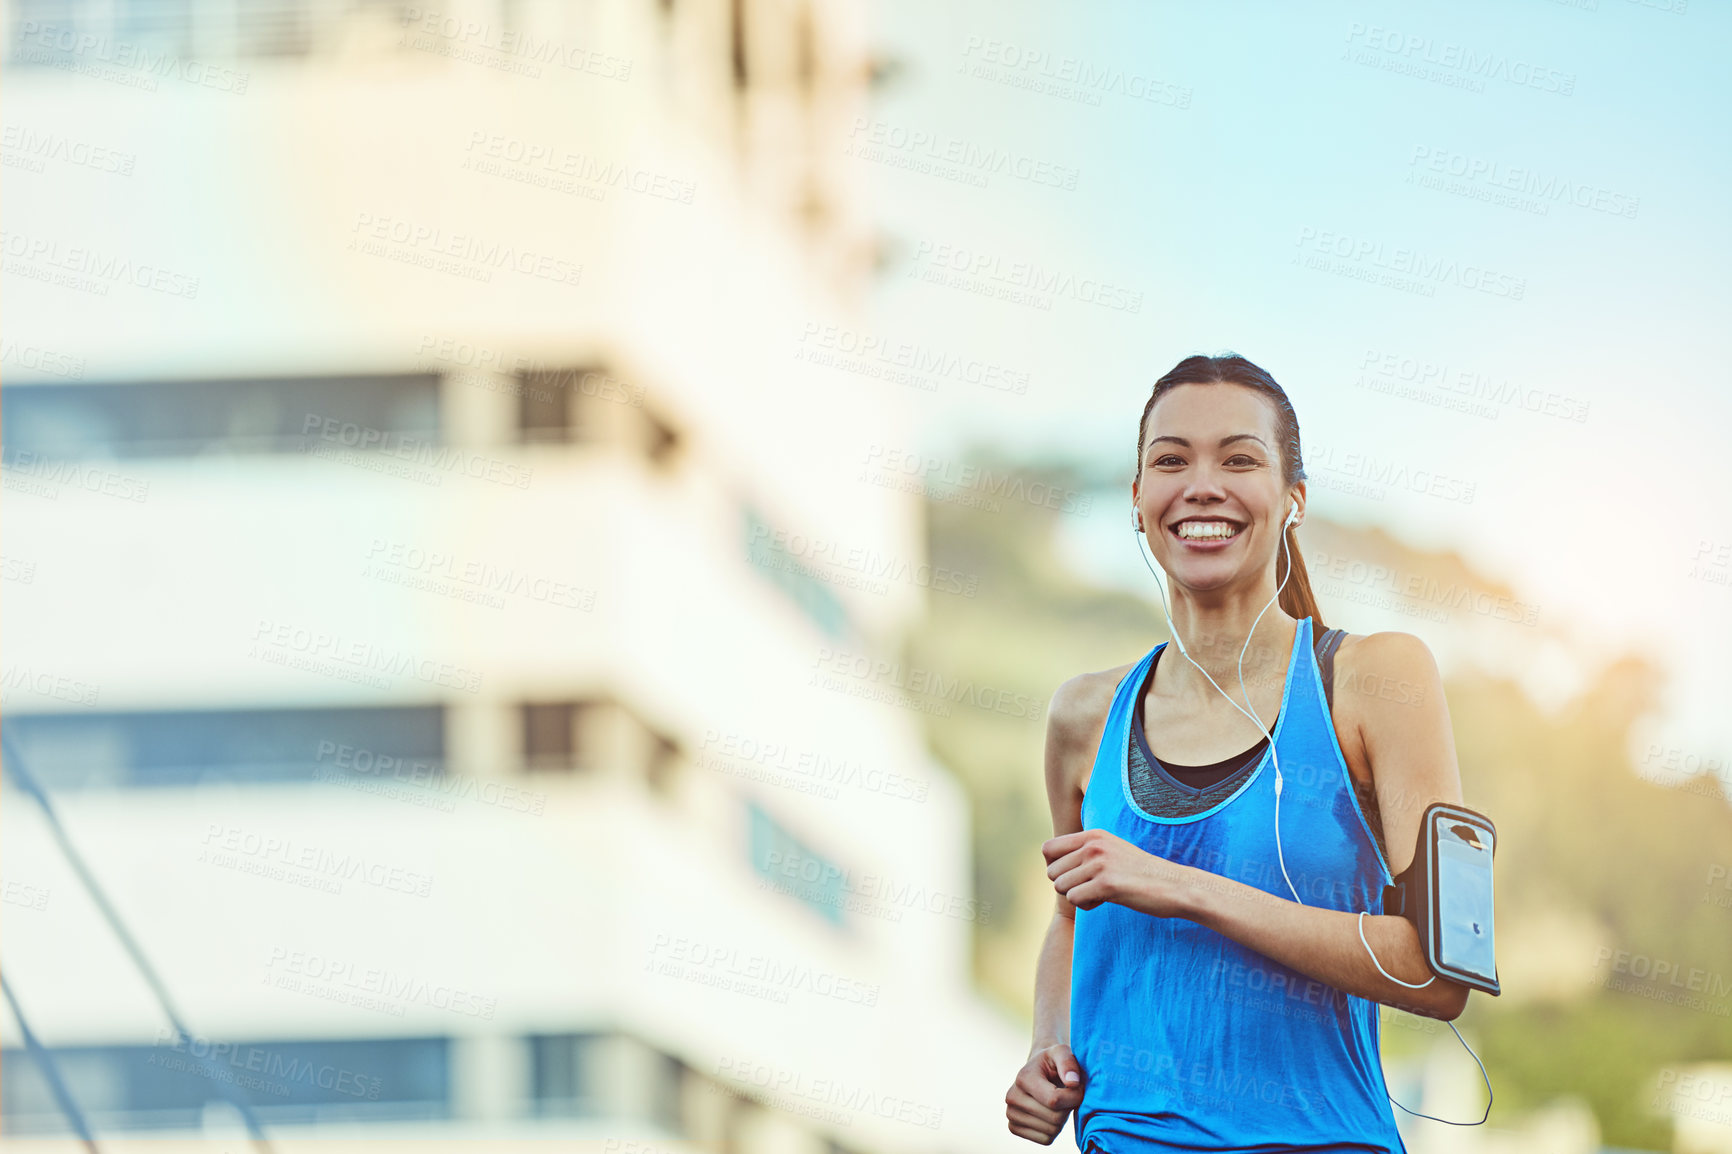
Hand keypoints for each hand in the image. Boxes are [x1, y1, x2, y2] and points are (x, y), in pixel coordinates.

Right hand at [1005, 1043, 1084, 1143]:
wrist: (1039, 1071)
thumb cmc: (1053, 1062)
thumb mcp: (1062, 1052)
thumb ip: (1069, 1063)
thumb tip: (1073, 1083)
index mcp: (1023, 1078)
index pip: (1054, 1100)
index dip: (1073, 1097)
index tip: (1078, 1087)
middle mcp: (1012, 1097)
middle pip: (1054, 1118)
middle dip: (1068, 1108)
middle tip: (1068, 1096)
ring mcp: (1011, 1114)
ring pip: (1051, 1131)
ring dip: (1062, 1119)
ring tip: (1059, 1103)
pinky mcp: (1015, 1128)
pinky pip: (1045, 1139)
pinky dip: (1054, 1131)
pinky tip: (1051, 1115)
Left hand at [1043, 829, 1192, 916]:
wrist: (1173, 886)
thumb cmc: (1139, 874)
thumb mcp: (1110, 852)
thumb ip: (1084, 853)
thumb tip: (1051, 866)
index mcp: (1092, 835)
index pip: (1047, 849)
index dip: (1055, 867)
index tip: (1074, 876)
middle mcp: (1093, 845)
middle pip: (1052, 872)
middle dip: (1067, 885)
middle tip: (1091, 888)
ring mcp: (1100, 863)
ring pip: (1061, 887)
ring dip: (1078, 897)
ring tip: (1100, 893)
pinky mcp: (1107, 883)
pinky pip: (1074, 899)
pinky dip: (1087, 906)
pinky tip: (1105, 901)